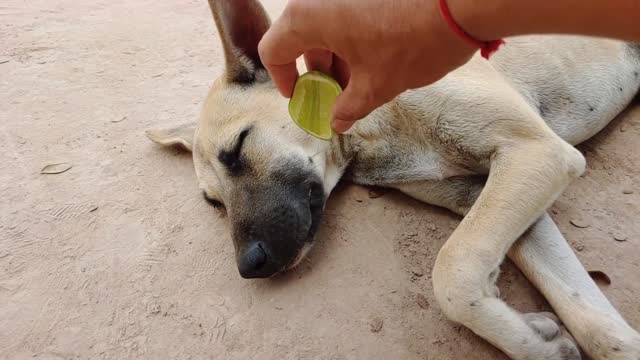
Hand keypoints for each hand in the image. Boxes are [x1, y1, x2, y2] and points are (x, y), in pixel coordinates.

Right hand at [258, 0, 475, 131]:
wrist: (461, 4)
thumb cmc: (413, 43)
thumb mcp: (376, 85)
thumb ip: (348, 106)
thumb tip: (338, 120)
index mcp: (307, 18)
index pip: (273, 51)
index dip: (284, 79)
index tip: (302, 97)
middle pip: (300, 37)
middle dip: (318, 71)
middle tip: (338, 95)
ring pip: (325, 24)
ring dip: (336, 55)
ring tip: (362, 81)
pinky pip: (346, 12)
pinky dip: (352, 37)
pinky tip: (375, 57)